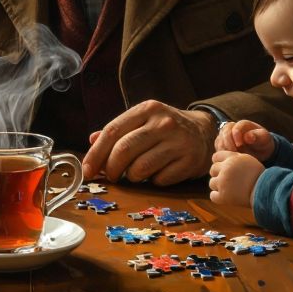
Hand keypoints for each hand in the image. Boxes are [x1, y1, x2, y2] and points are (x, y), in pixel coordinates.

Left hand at [82, 101, 214, 185]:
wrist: (205, 132)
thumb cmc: (165, 129)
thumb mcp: (142, 121)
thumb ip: (117, 130)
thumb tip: (92, 141)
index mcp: (146, 109)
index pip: (113, 131)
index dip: (96, 153)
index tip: (88, 171)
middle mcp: (163, 123)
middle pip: (124, 150)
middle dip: (111, 169)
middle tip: (111, 177)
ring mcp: (178, 142)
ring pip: (140, 169)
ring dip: (132, 177)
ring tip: (137, 173)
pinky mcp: (190, 161)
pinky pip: (159, 180)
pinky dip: (153, 181)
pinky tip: (159, 173)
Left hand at [209, 150, 264, 208]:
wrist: (266, 191)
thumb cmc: (258, 176)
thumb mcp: (247, 160)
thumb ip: (233, 157)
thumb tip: (218, 158)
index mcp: (232, 158)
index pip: (215, 157)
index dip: (219, 163)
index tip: (225, 169)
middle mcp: (226, 169)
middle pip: (212, 170)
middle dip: (219, 174)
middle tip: (229, 180)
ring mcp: (223, 183)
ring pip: (212, 183)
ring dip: (219, 186)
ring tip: (230, 188)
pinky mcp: (223, 196)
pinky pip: (212, 196)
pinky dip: (218, 197)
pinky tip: (226, 196)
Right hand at [213, 120, 275, 160]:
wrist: (260, 151)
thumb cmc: (263, 143)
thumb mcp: (265, 138)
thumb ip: (257, 136)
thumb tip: (248, 137)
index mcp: (243, 124)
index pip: (235, 126)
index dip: (235, 134)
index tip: (239, 144)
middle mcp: (232, 128)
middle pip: (224, 132)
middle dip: (229, 143)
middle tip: (234, 153)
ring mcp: (225, 136)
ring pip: (219, 141)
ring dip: (225, 149)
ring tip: (233, 157)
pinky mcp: (222, 145)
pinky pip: (218, 148)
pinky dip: (222, 154)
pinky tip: (229, 159)